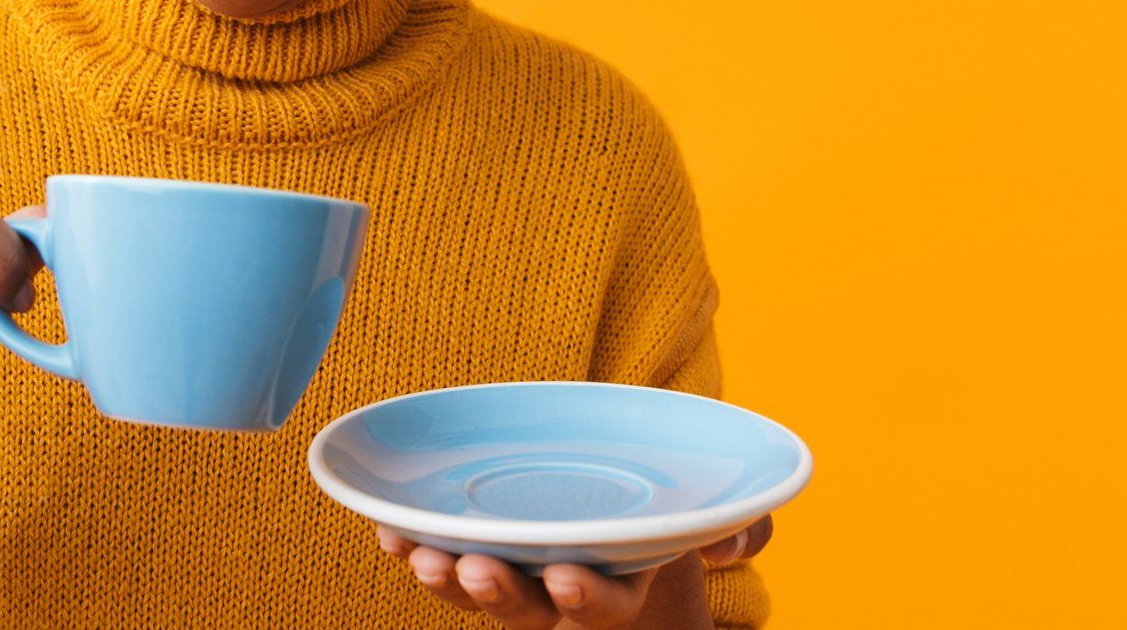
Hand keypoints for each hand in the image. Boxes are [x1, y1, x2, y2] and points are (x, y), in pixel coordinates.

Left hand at [378, 513, 771, 628]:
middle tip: (475, 567)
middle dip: (497, 595)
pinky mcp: (475, 549)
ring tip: (416, 556)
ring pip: (474, 591)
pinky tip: (384, 530)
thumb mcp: (710, 520)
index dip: (583, 597)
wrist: (622, 519)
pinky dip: (409, 544)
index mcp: (617, 585)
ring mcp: (514, 575)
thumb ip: (742, 525)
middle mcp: (559, 591)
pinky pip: (439, 557)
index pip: (598, 608)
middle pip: (522, 610)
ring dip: (444, 579)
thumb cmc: (665, 517)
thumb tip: (736, 541)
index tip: (567, 576)